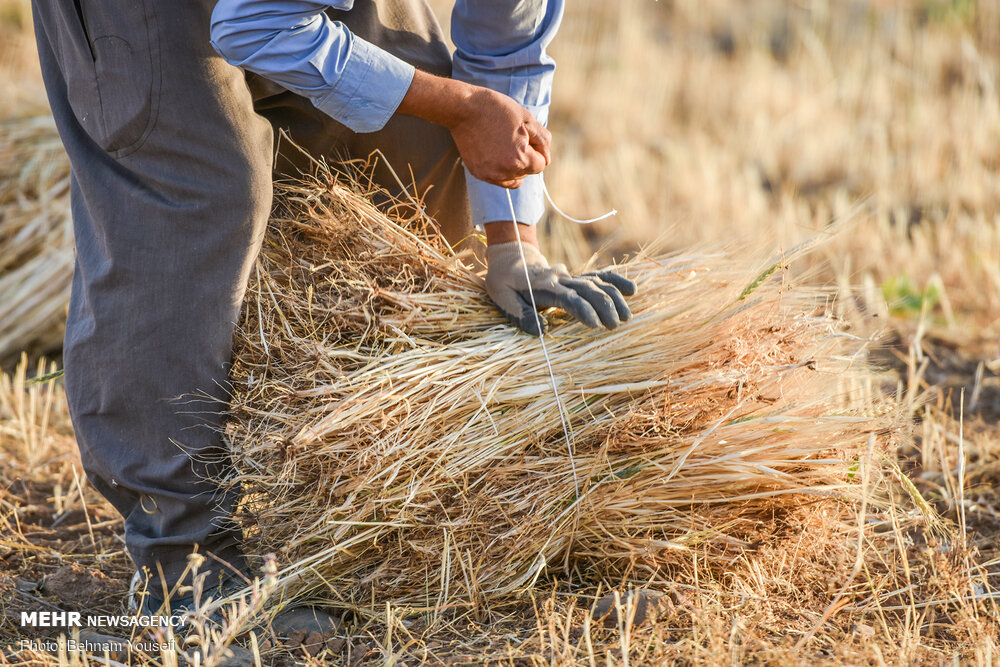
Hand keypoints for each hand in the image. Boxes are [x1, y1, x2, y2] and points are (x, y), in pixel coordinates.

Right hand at [397, 70, 550, 188]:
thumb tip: (547, 160)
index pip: (540, 165)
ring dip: (514, 166)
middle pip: (527, 173)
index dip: (536, 149)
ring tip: (502, 145)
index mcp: (519, 159)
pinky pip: (499, 179)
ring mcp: (490, 175)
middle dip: (525, 158)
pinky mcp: (478, 174)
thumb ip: (543, 141)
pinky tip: (494, 152)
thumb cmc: (497, 109)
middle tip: (511, 137)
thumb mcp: (527, 119)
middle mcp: (504, 172)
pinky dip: (501, 169)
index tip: (524, 136)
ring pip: (514, 179)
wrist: (464, 108)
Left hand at [485, 241, 636, 335]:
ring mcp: (570, 276)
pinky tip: (631, 289)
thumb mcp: (504, 299)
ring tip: (627, 317)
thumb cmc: (504, 283)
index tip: (596, 325)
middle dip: (605, 306)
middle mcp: (561, 279)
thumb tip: (542, 331)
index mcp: (544, 286)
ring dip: (614, 297)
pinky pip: (598, 276)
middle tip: (615, 325)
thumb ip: (522, 314)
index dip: (584, 310)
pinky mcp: (575, 276)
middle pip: (588, 290)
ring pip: (597, 283)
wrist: (509, 259)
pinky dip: (615, 280)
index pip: (569, 298)